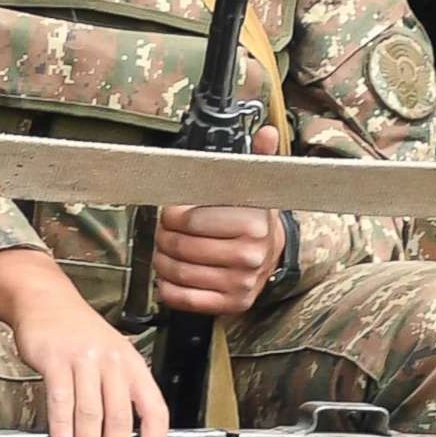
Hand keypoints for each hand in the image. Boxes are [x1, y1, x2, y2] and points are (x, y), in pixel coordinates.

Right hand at [0, 247, 168, 436]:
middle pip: (121, 417)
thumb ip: (118, 395)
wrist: (47, 301)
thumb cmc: (81, 337)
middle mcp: (114, 362)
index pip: (154, 410)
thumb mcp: (112, 359)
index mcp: (133, 367)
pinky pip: (62, 398)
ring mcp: (85, 359)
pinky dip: (62, 427)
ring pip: (91, 412)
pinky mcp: (56, 358)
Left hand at [154, 125, 284, 315]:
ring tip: (165, 250)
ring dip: (162, 260)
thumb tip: (267, 132)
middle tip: (165, 230)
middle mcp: (250, 256)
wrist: (273, 255)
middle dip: (163, 236)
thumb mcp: (256, 186)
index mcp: (253, 223)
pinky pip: (184, 299)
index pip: (190, 220)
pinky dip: (168, 287)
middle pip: (180, 246)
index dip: (172, 214)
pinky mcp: (232, 304)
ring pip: (177, 272)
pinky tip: (170, 275)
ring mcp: (240, 284)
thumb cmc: (254, 218)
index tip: (173, 211)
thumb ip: (257, 159)